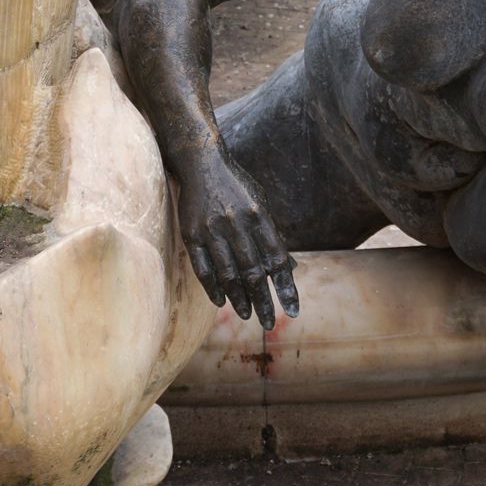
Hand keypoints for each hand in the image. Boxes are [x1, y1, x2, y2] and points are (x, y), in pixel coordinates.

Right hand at [178, 156, 297, 329]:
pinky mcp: (192, 233)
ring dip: (240, 299)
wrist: (201, 162)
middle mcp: (237, 224)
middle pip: (254, 272)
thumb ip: (272, 236)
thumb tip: (288, 267)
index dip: (286, 287)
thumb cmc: (236, 186)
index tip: (294, 310)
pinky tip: (221, 301)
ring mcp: (213, 229)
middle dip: (264, 301)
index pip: (278, 260)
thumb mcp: (260, 203)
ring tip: (249, 315)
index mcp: (259, 216)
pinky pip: (203, 267)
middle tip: (270, 323)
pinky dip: (213, 287)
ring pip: (229, 274)